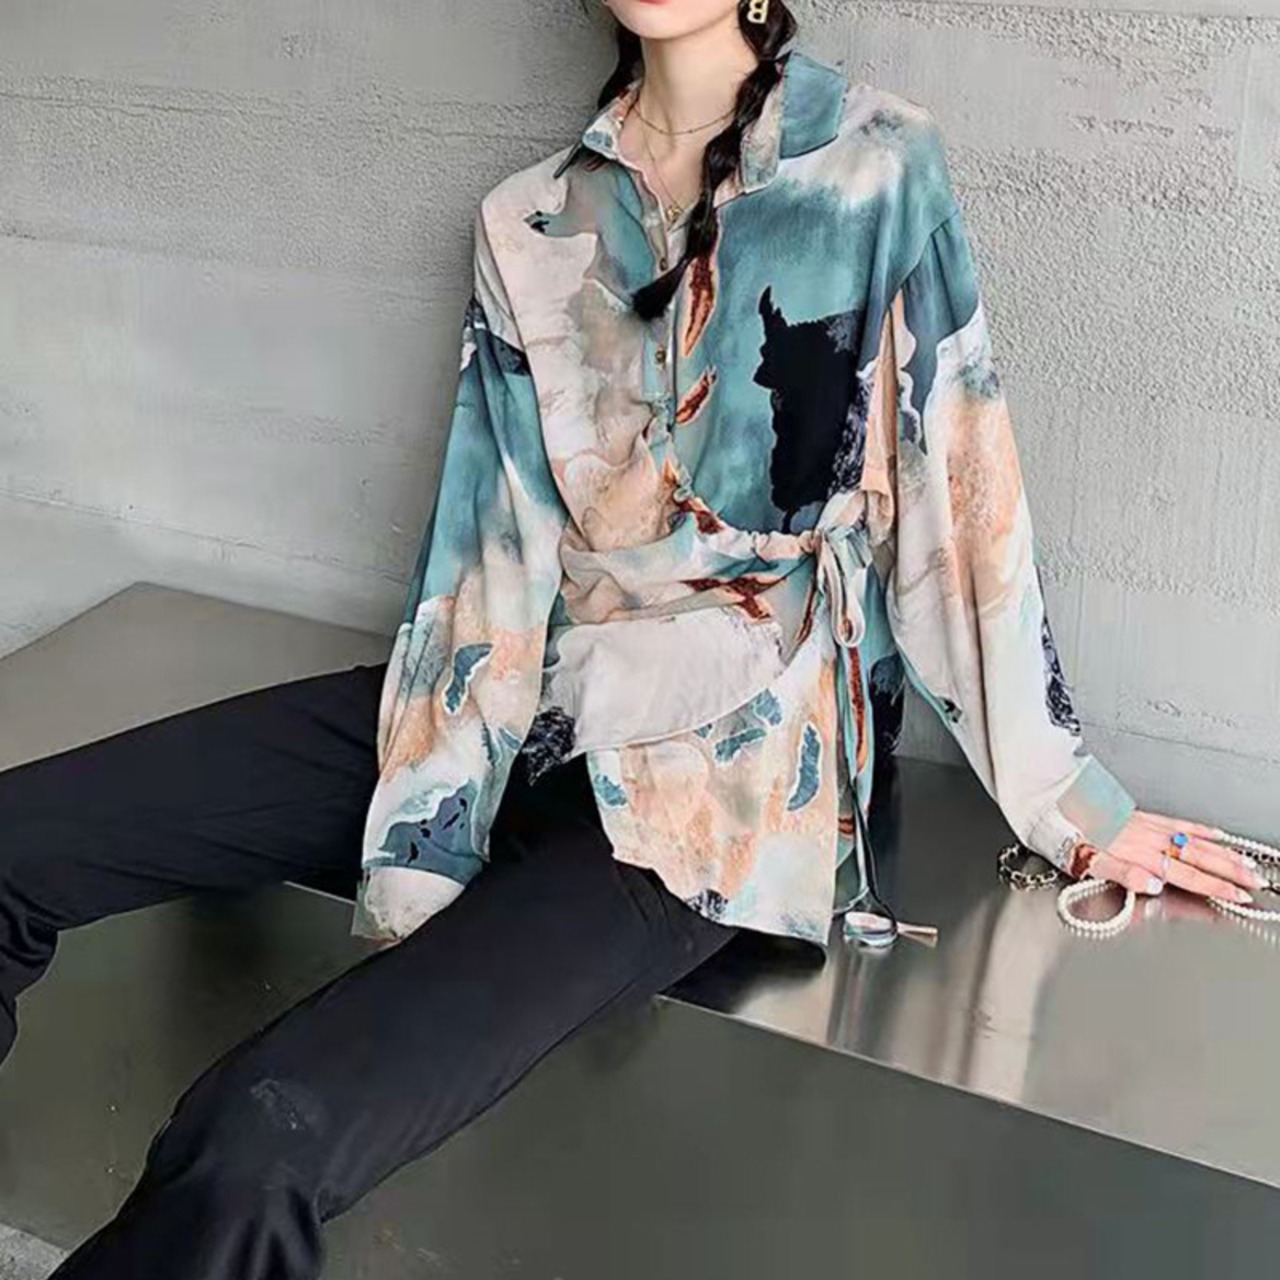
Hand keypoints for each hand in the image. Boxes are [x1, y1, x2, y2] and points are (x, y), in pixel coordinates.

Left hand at [1071, 809, 1263, 903]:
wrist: (1045, 799)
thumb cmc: (1060, 834)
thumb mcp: (1085, 862)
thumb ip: (1122, 873)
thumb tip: (1154, 883)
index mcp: (1136, 855)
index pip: (1184, 875)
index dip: (1214, 887)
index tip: (1238, 895)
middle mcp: (1145, 839)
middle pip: (1197, 858)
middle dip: (1230, 871)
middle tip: (1256, 880)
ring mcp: (1145, 826)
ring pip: (1193, 841)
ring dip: (1223, 852)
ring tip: (1247, 861)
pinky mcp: (1139, 815)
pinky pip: (1176, 821)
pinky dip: (1199, 828)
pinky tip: (1215, 832)